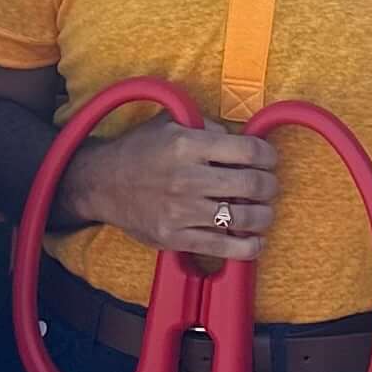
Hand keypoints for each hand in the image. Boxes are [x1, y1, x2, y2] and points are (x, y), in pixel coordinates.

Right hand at [60, 116, 280, 256]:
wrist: (101, 183)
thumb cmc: (140, 150)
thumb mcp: (171, 124)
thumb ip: (208, 128)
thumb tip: (243, 140)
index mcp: (187, 145)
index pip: (248, 150)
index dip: (268, 155)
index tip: (269, 159)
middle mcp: (186, 178)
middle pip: (251, 185)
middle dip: (269, 185)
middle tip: (268, 185)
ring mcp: (181, 211)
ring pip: (242, 218)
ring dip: (263, 216)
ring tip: (263, 212)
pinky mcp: (175, 237)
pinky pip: (222, 247)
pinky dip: (247, 247)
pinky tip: (254, 241)